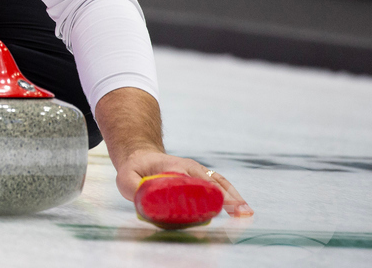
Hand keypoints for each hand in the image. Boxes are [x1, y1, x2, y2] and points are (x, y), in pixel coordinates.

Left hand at [117, 148, 253, 217]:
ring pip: (219, 183)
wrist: (142, 157)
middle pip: (210, 181)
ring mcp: (198, 172)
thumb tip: (143, 197)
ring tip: (246, 213)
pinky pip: (221, 185)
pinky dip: (233, 196)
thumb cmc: (135, 170)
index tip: (215, 202)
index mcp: (172, 166)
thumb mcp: (126, 176)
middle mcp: (189, 167)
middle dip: (224, 196)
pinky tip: (243, 211)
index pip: (190, 178)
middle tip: (237, 212)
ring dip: (233, 197)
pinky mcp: (203, 177)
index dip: (202, 189)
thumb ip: (131, 186)